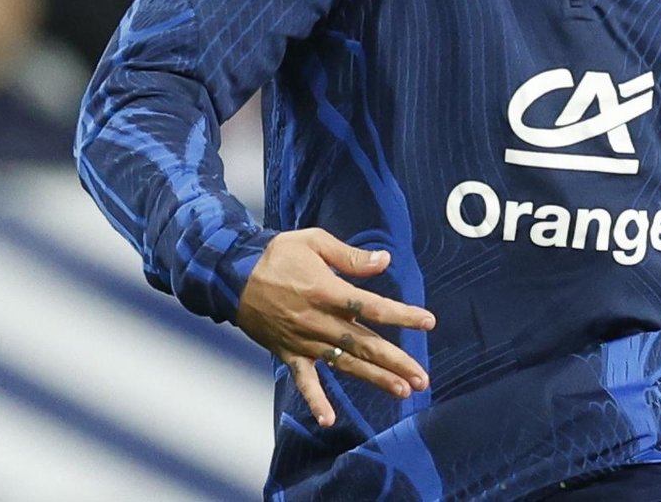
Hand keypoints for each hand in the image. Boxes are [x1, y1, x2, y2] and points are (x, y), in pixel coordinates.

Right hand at [237, 229, 435, 426]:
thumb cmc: (276, 255)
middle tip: (422, 378)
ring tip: (402, 391)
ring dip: (374, 378)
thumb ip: (349, 255)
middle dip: (396, 361)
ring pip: (345, 363)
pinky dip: (314, 400)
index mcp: (327, 291)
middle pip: (364, 343)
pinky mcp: (289, 352)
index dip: (402, 315)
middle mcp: (319, 321)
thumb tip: (384, 261)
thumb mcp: (313, 241)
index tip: (428, 322)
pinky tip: (328, 420)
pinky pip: (303, 381)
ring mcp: (304, 340)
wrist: (232, 276)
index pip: (372, 307)